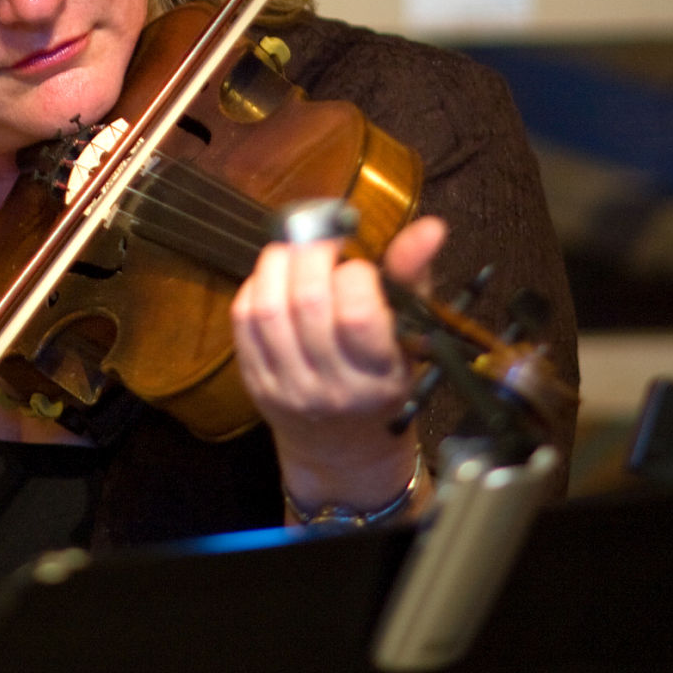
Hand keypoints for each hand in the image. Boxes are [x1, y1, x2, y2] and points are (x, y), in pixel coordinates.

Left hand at [230, 215, 445, 512]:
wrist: (343, 445)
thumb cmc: (382, 376)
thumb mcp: (410, 334)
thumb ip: (412, 277)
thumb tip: (430, 227)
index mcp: (379, 373)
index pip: (358, 315)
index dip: (355, 275)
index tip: (358, 267)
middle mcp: (331, 386)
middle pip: (308, 302)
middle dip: (312, 254)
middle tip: (322, 242)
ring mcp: (288, 386)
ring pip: (268, 309)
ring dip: (278, 263)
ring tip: (295, 252)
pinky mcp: (254, 381)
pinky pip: (243, 321)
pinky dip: (255, 286)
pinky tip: (274, 278)